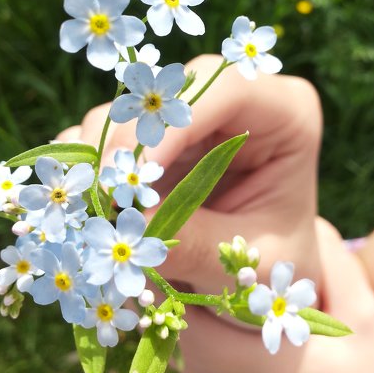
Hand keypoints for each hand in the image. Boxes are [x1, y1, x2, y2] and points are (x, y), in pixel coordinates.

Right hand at [58, 54, 325, 295]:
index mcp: (286, 114)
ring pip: (127, 111)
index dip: (176, 123)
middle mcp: (233, 104)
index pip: (230, 89)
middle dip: (128, 144)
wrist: (257, 282)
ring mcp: (186, 118)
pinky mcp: (150, 140)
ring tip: (94, 212)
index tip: (134, 174)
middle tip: (102, 198)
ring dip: (102, 161)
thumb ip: (197, 242)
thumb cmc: (272, 265)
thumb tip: (132, 222)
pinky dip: (89, 171)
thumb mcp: (246, 261)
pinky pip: (105, 136)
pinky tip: (87, 208)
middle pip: (169, 93)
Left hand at [178, 218, 373, 372]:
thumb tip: (294, 212)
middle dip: (188, 275)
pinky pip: (193, 351)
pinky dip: (200, 320)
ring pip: (182, 335)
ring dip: (191, 297)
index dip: (188, 267)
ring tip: (211, 257)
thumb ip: (329, 260)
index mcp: (270, 370)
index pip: (195, 314)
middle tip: (204, 232)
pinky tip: (224, 294)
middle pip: (181, 321)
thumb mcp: (365, 315)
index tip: (196, 227)